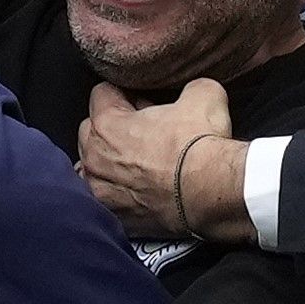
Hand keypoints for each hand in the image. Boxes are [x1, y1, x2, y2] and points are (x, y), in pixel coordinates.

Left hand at [78, 79, 251, 241]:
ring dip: (109, 160)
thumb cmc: (201, 146)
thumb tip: (192, 90)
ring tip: (138, 161)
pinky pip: (106, 198)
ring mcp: (102, 190)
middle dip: (112, 126)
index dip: (125, 92)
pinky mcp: (116, 216)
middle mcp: (95, 157)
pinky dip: (117, 192)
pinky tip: (138, 188)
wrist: (213, 193)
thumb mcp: (203, 95)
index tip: (141, 100)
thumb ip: (188, 87)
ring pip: (94, 167)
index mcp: (106, 124)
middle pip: (91, 130)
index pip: (102, 93)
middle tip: (142, 129)